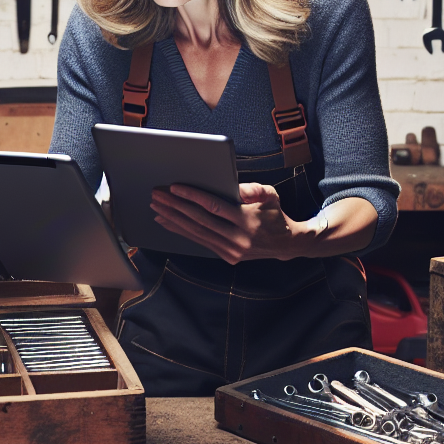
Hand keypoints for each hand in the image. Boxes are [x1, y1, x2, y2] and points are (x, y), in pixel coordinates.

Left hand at [150, 182, 303, 263]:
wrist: (286, 244)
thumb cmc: (275, 215)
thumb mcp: (271, 195)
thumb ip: (254, 190)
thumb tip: (235, 187)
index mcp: (247, 221)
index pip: (214, 207)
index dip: (193, 197)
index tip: (175, 188)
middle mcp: (238, 238)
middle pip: (200, 220)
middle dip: (175, 207)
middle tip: (157, 196)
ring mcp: (231, 250)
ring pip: (196, 233)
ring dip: (173, 219)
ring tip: (157, 207)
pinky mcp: (226, 256)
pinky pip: (200, 241)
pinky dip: (182, 231)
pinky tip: (168, 222)